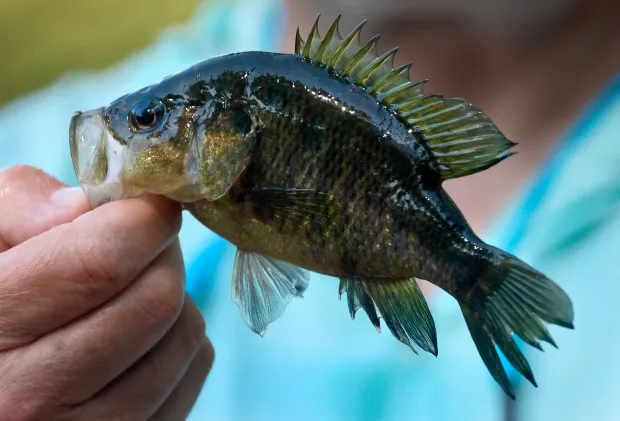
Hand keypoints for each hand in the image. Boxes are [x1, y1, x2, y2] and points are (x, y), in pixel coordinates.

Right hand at [0, 165, 213, 419]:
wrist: (0, 377)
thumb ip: (22, 208)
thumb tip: (88, 206)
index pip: (100, 262)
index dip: (143, 219)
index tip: (151, 204)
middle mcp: (33, 400)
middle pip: (157, 299)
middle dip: (162, 254)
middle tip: (141, 243)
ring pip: (187, 337)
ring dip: (175, 298)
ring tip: (132, 290)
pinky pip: (193, 372)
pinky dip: (179, 340)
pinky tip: (139, 334)